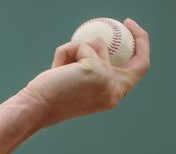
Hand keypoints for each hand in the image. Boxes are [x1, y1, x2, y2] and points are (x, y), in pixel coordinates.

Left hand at [21, 18, 149, 127]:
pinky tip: (55, 69)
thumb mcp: (78, 83)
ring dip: (76, 48)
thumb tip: (92, 46)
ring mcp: (107, 79)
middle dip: (139, 35)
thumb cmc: (49, 98)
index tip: (130, 33)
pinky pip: (81, 45)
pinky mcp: (94, 69)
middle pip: (139, 57)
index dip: (140, 49)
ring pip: (98, 44)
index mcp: (114, 96)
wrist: (34, 109)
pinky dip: (65, 52)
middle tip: (126, 21)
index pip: (138, 69)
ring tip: (59, 67)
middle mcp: (116, 91)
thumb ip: (91, 70)